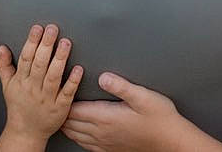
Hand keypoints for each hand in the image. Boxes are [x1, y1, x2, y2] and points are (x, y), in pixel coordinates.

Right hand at [0, 24, 82, 150]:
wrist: (25, 132)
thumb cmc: (18, 107)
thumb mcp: (7, 86)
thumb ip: (4, 65)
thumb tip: (2, 47)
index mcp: (21, 81)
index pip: (26, 57)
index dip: (32, 41)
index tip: (38, 28)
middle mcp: (33, 88)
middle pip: (40, 64)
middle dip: (46, 45)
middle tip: (53, 29)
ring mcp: (47, 98)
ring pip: (53, 76)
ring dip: (60, 59)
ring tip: (66, 43)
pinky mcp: (60, 107)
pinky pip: (67, 93)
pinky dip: (73, 81)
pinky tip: (78, 69)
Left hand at [62, 73, 221, 151]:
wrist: (170, 140)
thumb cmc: (160, 117)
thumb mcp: (143, 96)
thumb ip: (121, 85)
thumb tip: (103, 77)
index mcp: (107, 117)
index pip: (75, 109)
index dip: (63, 100)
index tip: (55, 90)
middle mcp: (102, 132)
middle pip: (71, 123)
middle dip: (59, 112)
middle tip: (50, 101)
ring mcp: (105, 142)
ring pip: (76, 135)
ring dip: (66, 125)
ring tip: (58, 116)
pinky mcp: (110, 148)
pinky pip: (85, 145)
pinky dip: (75, 137)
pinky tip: (76, 134)